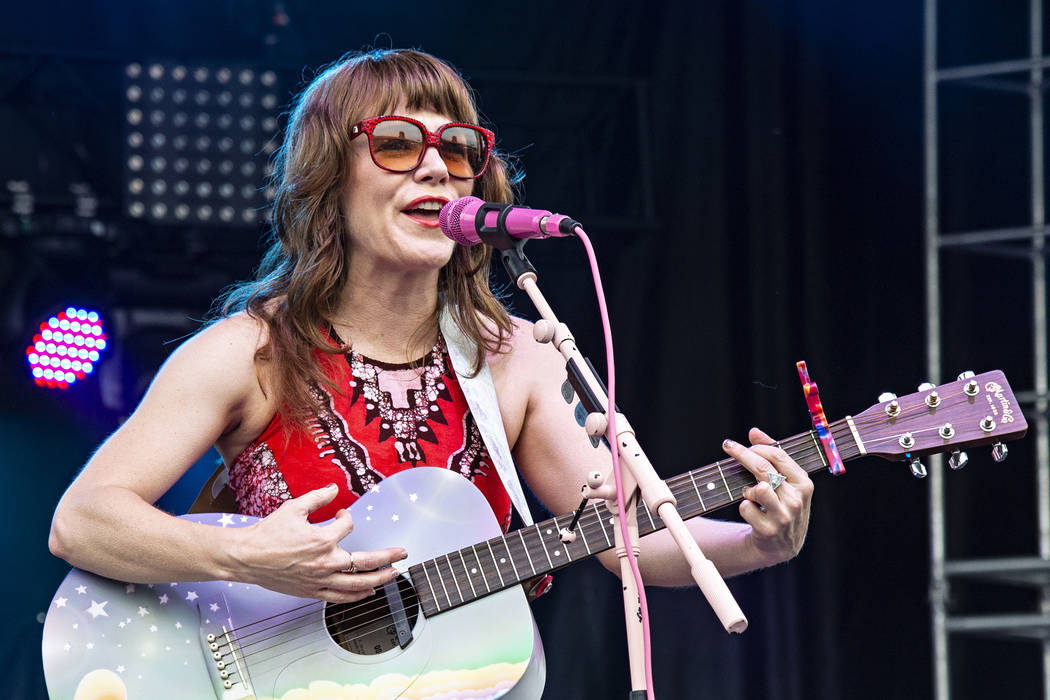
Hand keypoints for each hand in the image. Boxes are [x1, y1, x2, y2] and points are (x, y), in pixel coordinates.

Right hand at [228, 483, 407, 602]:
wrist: (246, 558)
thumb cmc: (268, 534)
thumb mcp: (293, 508)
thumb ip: (318, 497)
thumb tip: (335, 488)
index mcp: (322, 539)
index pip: (347, 525)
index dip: (346, 517)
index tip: (341, 515)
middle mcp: (325, 562)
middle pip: (366, 561)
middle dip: (388, 556)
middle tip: (402, 553)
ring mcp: (319, 579)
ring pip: (357, 583)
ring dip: (379, 578)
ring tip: (393, 574)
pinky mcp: (311, 591)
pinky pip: (340, 597)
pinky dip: (356, 596)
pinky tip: (368, 592)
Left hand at [722, 427, 812, 566]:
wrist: (780, 545)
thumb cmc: (781, 506)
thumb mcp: (785, 482)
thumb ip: (772, 455)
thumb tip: (754, 432)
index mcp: (803, 483)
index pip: (778, 456)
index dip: (756, 446)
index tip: (737, 444)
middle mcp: (796, 499)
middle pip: (764, 468)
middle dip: (742, 454)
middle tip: (727, 446)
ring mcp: (784, 516)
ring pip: (757, 488)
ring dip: (747, 489)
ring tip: (750, 494)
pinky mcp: (769, 530)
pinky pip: (746, 508)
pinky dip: (744, 507)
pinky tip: (752, 512)